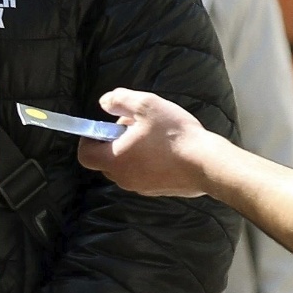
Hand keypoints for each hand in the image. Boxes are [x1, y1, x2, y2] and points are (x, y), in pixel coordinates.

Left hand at [76, 89, 229, 196]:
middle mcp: (123, 178)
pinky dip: (146, 162)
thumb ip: (120, 100)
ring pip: (126, 167)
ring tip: (154, 136)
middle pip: (105, 161)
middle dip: (114, 142)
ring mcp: (140, 188)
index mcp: (115, 160)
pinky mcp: (157, 191)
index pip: (85, 155)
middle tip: (135, 126)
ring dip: (131, 151)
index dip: (89, 139)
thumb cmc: (174, 135)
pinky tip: (166, 149)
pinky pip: (142, 175)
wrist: (207, 164)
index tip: (103, 127)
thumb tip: (104, 103)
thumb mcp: (146, 105)